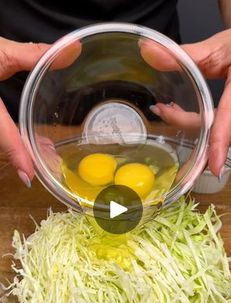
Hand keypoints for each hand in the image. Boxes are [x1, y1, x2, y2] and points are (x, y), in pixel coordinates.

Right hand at [0, 37, 80, 185]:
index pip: (1, 132)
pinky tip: (31, 140)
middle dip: (26, 156)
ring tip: (48, 154)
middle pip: (1, 142)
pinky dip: (14, 139)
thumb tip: (73, 48)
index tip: (28, 176)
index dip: (15, 153)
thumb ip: (34, 54)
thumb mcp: (0, 51)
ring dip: (21, 149)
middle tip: (52, 165)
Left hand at [140, 28, 230, 175]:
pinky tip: (179, 111)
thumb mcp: (216, 47)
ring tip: (166, 109)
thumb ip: (183, 54)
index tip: (214, 167)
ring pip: (213, 131)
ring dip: (187, 123)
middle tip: (160, 109)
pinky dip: (196, 122)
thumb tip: (146, 50)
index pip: (228, 117)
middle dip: (183, 121)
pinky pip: (215, 127)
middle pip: (214, 128)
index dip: (219, 143)